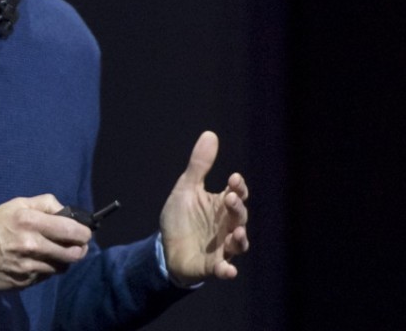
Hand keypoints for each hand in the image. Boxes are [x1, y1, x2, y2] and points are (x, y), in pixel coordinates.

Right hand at [0, 194, 91, 289]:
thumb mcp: (16, 204)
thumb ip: (45, 204)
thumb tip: (66, 211)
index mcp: (31, 222)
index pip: (72, 230)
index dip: (84, 232)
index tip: (85, 232)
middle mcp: (32, 245)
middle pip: (73, 253)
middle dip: (80, 249)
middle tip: (78, 245)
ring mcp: (29, 267)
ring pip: (62, 267)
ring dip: (64, 260)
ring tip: (57, 252)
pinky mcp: (24, 282)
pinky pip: (46, 277)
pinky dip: (48, 269)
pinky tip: (39, 261)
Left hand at [159, 131, 249, 286]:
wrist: (165, 248)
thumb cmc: (181, 218)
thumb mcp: (186, 188)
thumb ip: (199, 165)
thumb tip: (210, 134)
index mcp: (221, 206)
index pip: (237, 194)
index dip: (238, 187)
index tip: (233, 178)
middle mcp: (227, 226)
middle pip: (240, 217)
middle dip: (237, 208)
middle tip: (229, 198)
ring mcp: (222, 248)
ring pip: (238, 244)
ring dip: (240, 239)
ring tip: (236, 233)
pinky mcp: (211, 266)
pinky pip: (223, 269)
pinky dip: (227, 270)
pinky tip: (227, 270)